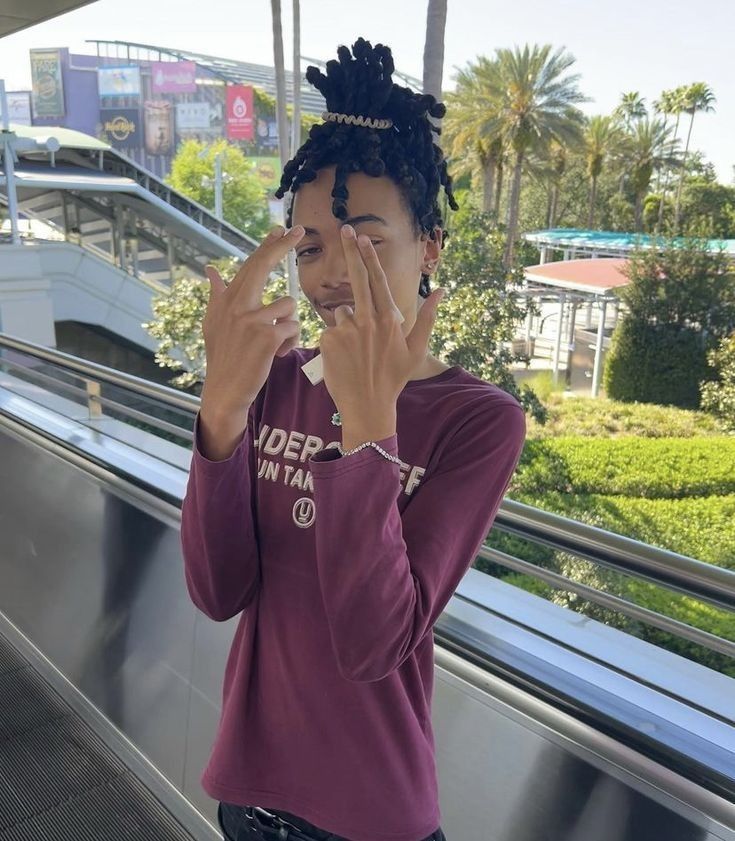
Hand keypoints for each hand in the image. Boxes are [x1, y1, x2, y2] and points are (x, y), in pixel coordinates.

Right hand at [200, 224, 305, 423]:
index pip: (250, 265)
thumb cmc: (223, 357)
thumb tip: (210, 269)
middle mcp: (235, 304)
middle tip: (297, 230)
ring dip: (287, 324)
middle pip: (263, 265)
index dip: (266, 245)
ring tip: (272, 343)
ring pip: (288, 305)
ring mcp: (250, 318)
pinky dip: (289, 342)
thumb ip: (217, 295)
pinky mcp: (266, 334)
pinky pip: (292, 327)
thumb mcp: (214, 324)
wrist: (224, 390)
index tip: (280, 228)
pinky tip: (275, 354)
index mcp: (226, 300)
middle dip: (281, 246)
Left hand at [318, 224, 444, 427]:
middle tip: (344, 229)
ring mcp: (347, 330)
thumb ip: (427, 318)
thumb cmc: (393, 378)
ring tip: (355, 352)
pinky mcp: (329, 341)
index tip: (361, 237)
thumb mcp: (416, 349)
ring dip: (346, 325)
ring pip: (342, 313)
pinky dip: (334, 341)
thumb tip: (442, 291)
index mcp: (390, 320)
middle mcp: (369, 320)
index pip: (377, 280)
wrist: (368, 405)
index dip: (369, 257)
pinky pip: (329, 331)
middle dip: (350, 251)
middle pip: (357, 278)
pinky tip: (344, 358)